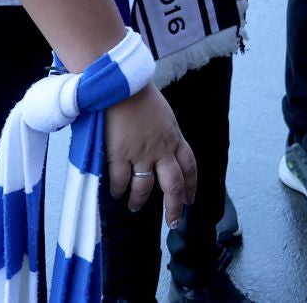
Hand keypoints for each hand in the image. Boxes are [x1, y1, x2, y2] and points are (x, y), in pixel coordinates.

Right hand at [105, 85, 196, 217]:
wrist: (121, 85)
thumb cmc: (139, 95)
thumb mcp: (163, 114)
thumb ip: (164, 134)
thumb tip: (162, 149)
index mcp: (174, 137)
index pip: (189, 167)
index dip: (191, 186)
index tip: (190, 200)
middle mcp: (161, 149)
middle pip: (173, 185)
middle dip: (174, 207)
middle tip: (172, 222)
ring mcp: (141, 154)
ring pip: (144, 188)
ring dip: (139, 201)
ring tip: (134, 207)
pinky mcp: (119, 155)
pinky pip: (121, 181)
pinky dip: (118, 190)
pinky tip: (115, 194)